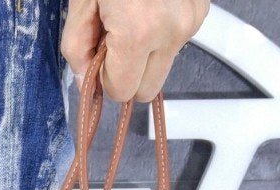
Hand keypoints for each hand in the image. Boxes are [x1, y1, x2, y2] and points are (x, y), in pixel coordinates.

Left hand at [61, 0, 208, 101]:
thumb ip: (77, 46)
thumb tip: (85, 80)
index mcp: (139, 31)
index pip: (122, 92)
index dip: (105, 78)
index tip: (98, 56)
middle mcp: (172, 31)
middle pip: (147, 90)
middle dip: (128, 73)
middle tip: (113, 38)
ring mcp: (192, 20)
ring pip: (164, 65)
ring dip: (147, 52)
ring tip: (132, 14)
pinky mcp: (202, 9)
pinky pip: (176, 40)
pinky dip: (161, 31)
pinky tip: (150, 5)